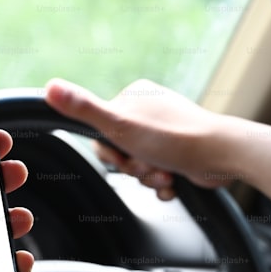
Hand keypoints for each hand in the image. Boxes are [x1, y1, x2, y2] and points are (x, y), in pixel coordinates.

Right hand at [45, 78, 237, 199]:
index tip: (123, 155)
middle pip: (121, 151)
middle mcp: (151, 111)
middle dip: (133, 168)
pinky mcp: (182, 153)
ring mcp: (167, 133)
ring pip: (140, 166)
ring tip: (165, 175)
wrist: (221, 157)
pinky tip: (174, 182)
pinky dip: (164, 184)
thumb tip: (50, 87)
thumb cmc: (173, 138)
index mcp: (135, 96)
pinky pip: (159, 174)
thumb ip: (83, 108)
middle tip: (148, 167)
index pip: (102, 132)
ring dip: (149, 178)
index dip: (110, 153)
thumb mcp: (119, 124)